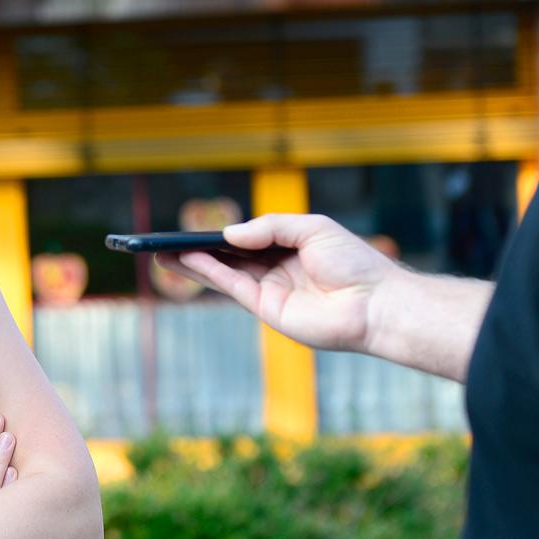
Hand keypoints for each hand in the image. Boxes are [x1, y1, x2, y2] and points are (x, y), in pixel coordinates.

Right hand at [156, 214, 400, 354]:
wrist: (376, 302)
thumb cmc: (353, 262)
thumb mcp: (310, 228)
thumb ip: (268, 228)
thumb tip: (229, 235)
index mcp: (289, 249)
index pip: (247, 240)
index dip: (220, 235)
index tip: (194, 228)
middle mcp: (276, 271)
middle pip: (229, 258)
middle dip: (197, 251)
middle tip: (164, 243)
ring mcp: (270, 291)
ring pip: (224, 274)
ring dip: (193, 264)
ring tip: (163, 254)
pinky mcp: (268, 310)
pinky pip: (232, 287)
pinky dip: (210, 274)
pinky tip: (190, 261)